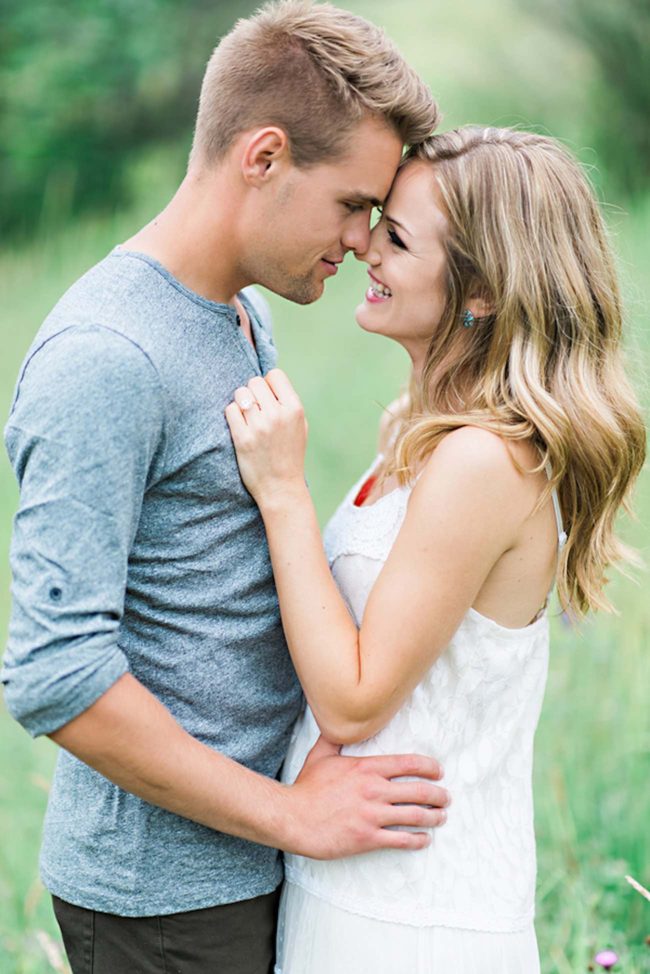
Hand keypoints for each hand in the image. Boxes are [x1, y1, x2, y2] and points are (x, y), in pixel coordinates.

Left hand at [225, 369, 307, 504]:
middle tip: (255, 409)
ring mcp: (259, 426)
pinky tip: (240, 427)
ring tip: (248, 418)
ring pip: (240, 394)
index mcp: (294, 409)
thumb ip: (287, 402)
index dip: (268, 384)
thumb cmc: (290, 454)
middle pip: (254, 382)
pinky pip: (230, 410)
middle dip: (253, 393)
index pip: (274, 375)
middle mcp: (277, 415)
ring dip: (241, 403)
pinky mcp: (242, 438)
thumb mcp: (300, 426)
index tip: (267, 397)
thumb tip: (268, 380)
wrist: (281, 487)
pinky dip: (233, 416)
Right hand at [282, 736, 449, 858]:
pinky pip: (401, 839)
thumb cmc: (306, 787)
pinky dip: (418, 840)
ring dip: (433, 817)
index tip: (438, 771)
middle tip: (445, 797)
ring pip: (415, 816)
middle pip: (419, 790)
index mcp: (366, 768)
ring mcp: (372, 815)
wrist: (293, 818)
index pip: (408, 763)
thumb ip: (335, 737)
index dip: (429, 767)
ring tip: (441, 817)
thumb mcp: (321, 755)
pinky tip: (424, 839)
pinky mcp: (368, 838)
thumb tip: (337, 719)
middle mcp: (374, 790)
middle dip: (438, 794)